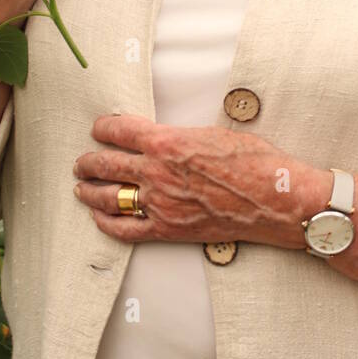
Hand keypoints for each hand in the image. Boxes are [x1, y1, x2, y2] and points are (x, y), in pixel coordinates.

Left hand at [72, 113, 332, 248]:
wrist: (275, 199)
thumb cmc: (254, 161)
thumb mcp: (214, 133)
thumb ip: (181, 136)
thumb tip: (165, 137)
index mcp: (167, 142)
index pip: (119, 131)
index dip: (103, 128)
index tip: (98, 129)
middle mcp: (156, 172)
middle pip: (106, 164)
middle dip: (88, 161)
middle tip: (82, 162)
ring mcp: (160, 203)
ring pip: (109, 197)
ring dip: (90, 191)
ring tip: (82, 188)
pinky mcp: (168, 230)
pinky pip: (125, 229)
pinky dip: (107, 224)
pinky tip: (100, 219)